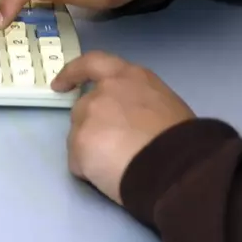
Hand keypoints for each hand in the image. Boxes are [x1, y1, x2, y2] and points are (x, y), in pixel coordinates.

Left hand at [51, 52, 194, 204]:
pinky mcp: (79, 143)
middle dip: (93, 126)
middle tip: (113, 148)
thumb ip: (139, 102)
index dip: (73, 73)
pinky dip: (90, 171)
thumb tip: (132, 117)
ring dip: (93, 149)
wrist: (175, 165)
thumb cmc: (180, 137)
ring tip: (119, 167)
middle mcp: (103, 91)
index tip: (60, 84)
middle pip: (84, 107)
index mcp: (128, 77)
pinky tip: (112, 179)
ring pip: (80, 135)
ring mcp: (88, 116)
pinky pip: (79, 162)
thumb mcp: (164, 103)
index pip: (92, 63)